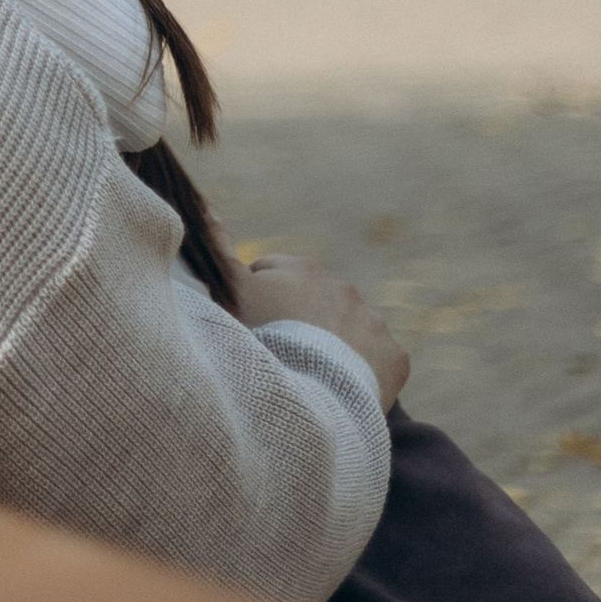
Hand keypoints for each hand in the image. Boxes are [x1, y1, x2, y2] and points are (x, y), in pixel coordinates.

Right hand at [224, 247, 409, 410]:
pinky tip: (343, 389)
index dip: (257, 302)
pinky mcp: (394, 357)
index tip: (252, 328)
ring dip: (334, 346)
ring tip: (314, 378)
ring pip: (348, 331)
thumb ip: (219, 250)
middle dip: (300, 322)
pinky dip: (364, 372)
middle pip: (313, 303)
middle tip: (282, 356)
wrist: (308, 396)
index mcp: (302, 270)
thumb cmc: (262, 340)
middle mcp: (343, 288)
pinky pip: (379, 360)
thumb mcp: (231, 293)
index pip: (272, 275)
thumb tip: (206, 206)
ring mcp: (372, 322)